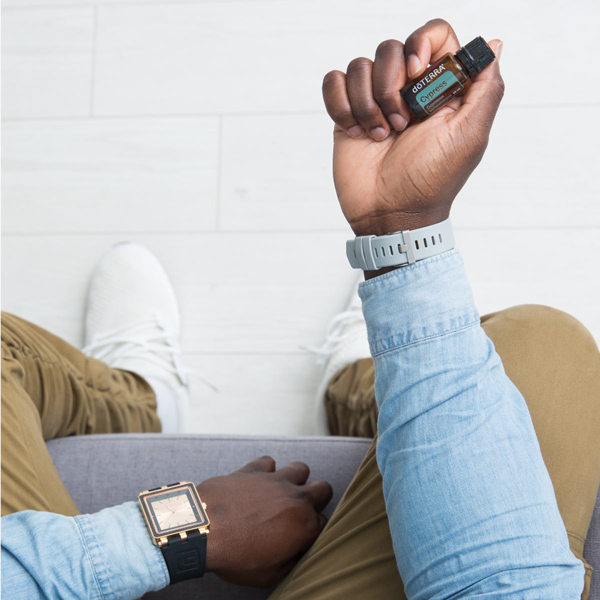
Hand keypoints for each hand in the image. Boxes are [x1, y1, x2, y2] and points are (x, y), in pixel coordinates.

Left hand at [196, 456, 332, 587]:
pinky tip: (257, 482)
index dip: (313, 532)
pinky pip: (268, 462)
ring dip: (296, 479)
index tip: (301, 538)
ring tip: (282, 493)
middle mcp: (296, 498)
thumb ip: (289, 562)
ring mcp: (276, 480)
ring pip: (301, 468)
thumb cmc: (234, 555)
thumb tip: (294, 554)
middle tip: (299, 512)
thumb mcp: (267, 576)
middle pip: (324, 488)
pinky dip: (265, 470)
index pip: (324, 523)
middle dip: (316, 499)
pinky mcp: (255, 469)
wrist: (204, 528)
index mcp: (305, 525)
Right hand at [322, 19, 503, 238]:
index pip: (435, 35)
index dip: (422, 42)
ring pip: (360, 65)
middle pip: (392, 47)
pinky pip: (334, 82)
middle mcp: (407, 90)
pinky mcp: (348, 114)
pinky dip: (341, 105)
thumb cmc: (431, 181)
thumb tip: (492, 46)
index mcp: (440, 88)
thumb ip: (486, 88)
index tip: (416, 71)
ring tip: (379, 136)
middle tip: (400, 125)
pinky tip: (356, 132)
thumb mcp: (469, 136)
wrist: (389, 214)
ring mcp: (375, 101)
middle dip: (391, 86)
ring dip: (367, 103)